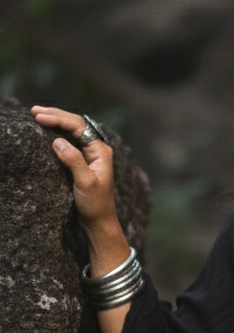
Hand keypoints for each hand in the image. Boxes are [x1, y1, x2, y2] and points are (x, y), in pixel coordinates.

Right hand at [32, 107, 119, 235]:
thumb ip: (74, 161)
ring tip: (37, 115)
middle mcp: (96, 149)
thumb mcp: (85, 183)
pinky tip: (47, 128)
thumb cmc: (95, 204)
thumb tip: (58, 141)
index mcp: (101, 151)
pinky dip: (57, 132)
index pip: (79, 126)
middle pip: (76, 124)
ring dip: (55, 121)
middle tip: (34, 111)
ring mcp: (90, 154)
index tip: (40, 117)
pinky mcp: (82, 160)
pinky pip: (69, 140)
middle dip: (56, 116)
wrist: (99, 221)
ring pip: (72, 130)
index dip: (59, 119)